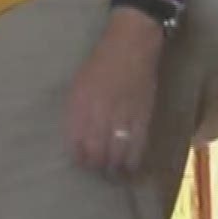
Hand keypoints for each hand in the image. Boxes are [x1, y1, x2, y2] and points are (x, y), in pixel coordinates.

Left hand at [64, 8, 164, 174]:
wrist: (130, 45)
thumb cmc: (101, 62)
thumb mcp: (80, 84)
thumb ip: (77, 109)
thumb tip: (75, 136)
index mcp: (80, 103)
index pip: (75, 141)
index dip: (77, 156)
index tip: (80, 162)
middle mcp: (98, 113)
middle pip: (95, 152)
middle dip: (94, 166)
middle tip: (96, 172)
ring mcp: (121, 116)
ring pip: (116, 154)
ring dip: (113, 168)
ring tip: (112, 173)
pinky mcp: (143, 117)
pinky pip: (137, 147)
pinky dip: (132, 160)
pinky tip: (129, 166)